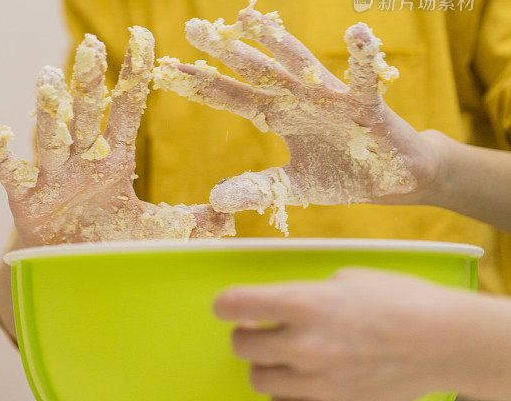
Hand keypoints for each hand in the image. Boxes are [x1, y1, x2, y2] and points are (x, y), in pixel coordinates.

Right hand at [0, 27, 233, 245]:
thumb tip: (232, 215)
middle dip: (88, 80)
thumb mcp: (157, 232)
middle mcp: (83, 159)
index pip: (126, 109)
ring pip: (52, 137)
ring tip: (47, 78)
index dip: (133, 75)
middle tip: (90, 44)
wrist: (74, 274)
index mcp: (114, 158)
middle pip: (86, 113)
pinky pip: (13, 174)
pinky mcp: (27, 200)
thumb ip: (192, 222)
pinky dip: (2, 155)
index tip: (143, 36)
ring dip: (50, 109)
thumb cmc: (113, 242)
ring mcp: (54, 176)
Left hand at [152, 0, 442, 231]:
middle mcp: (299, 97)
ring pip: (300, 63)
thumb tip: (214, 197)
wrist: (392, 177)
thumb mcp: (294, 187)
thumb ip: (258, 188)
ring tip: (250, 19)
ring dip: (276, 40)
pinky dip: (364, 55)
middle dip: (226, 50)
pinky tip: (357, 32)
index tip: (168, 69)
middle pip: (256, 70)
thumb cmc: (342, 173)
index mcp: (278, 114)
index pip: (232, 96)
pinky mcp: (366, 103)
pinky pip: (364, 77)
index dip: (201, 84)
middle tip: (193, 27)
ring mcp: (331, 96)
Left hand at [213, 268, 473, 400]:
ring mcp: (316, 383)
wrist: (440, 341)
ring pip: (259, 380)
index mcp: (303, 303)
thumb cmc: (397, 298)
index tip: (227, 304)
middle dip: (244, 333)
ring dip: (265, 363)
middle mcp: (302, 345)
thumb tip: (285, 306)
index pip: (235, 305)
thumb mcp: (345, 279)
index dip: (225, 303)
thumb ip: (307, 295)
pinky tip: (305, 373)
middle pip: (241, 346)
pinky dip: (288, 389)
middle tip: (258, 325)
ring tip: (284, 351)